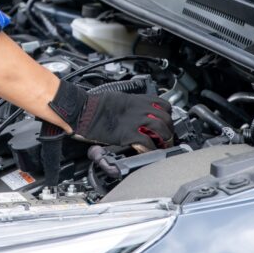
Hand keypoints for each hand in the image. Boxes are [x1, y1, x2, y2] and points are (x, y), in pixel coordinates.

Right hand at [47, 81, 173, 151]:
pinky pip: (147, 143)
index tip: (166, 121)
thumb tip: (137, 111)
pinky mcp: (128, 134)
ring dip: (165, 139)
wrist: (83, 111)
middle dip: (169, 129)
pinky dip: (152, 149)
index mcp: (137, 100)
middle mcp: (139, 109)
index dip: (167, 114)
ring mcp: (135, 122)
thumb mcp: (118, 99)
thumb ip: (131, 105)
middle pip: (166, 118)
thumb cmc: (95, 105)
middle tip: (167, 137)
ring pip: (161, 130)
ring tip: (162, 146)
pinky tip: (150, 153)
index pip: (163, 104)